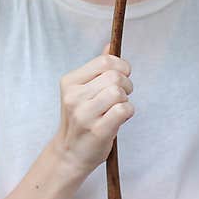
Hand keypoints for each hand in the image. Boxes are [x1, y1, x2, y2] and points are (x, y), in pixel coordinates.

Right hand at [50, 46, 134, 175]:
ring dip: (126, 99)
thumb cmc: (81, 119)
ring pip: (119, 92)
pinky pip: (124, 110)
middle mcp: (74, 96)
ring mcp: (84, 114)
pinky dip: (128, 112)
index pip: (104, 61)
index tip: (123, 75)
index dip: (121, 66)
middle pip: (115, 76)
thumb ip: (97, 68)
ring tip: (118, 107)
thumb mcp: (83, 91)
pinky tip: (120, 118)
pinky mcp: (97, 130)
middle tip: (122, 94)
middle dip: (126, 84)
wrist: (70, 153)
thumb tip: (110, 45)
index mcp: (70, 82)